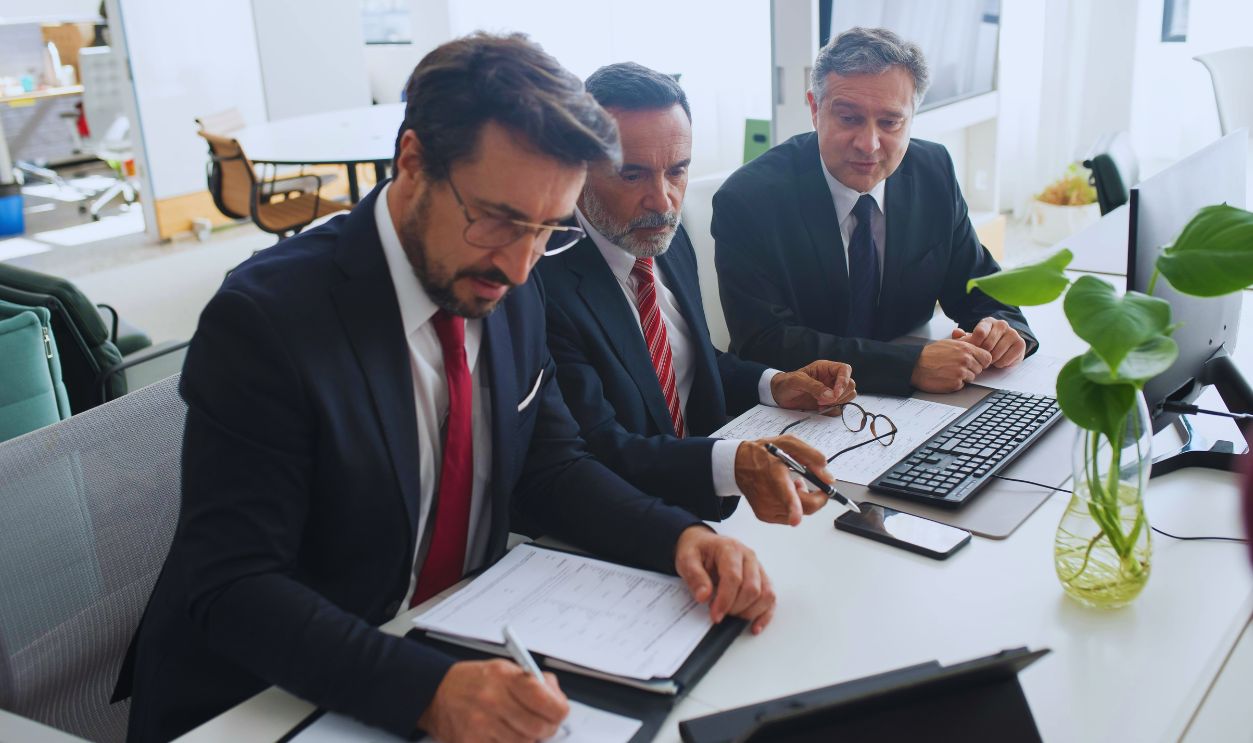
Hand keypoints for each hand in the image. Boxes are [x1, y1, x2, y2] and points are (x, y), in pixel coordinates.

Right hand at [419, 659, 568, 742]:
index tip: (558, 712)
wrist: (436, 693)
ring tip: (518, 727)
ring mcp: (481, 725)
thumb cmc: (474, 681)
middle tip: (542, 725)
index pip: (550, 704)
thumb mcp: (506, 669)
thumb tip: (558, 701)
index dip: (559, 711)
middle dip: (547, 729)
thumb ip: (535, 683)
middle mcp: (493, 700)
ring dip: (527, 738)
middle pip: (540, 729)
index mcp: (505, 677)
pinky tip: (502, 734)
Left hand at [674, 526, 775, 634]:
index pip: (734, 577)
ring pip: (766, 595)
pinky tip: (754, 626)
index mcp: (731, 549)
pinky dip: (764, 615)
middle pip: (752, 588)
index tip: (715, 614)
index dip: (725, 600)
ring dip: (750, 612)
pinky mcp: (762, 580)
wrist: (703, 544)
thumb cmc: (698, 551)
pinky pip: (771, 599)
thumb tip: (704, 596)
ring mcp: (758, 569)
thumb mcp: (687, 559)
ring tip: (733, 616)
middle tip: (720, 614)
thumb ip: (695, 577)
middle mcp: (749, 558)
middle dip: (736, 607)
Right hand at [734, 435, 831, 524]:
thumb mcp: (788, 443)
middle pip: (804, 509)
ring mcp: (766, 508)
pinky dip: (793, 505)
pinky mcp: (765, 516)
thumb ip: (811, 456)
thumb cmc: (762, 453)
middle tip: (811, 483)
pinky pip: (790, 516)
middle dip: (817, 497)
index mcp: (775, 476)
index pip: (785, 495)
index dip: (793, 509)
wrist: (738, 464)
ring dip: (804, 500)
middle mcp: (769, 496)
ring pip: (800, 513)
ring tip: (793, 483)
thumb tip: (827, 476)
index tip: (796, 518)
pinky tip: (784, 492)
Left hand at [770, 360, 855, 409]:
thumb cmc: (786, 383)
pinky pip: (840, 407)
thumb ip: (814, 386)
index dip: (844, 381)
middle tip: (823, 400)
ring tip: (820, 404)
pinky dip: (833, 410)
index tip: (835, 394)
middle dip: (840, 395)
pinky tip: (820, 408)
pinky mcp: (829, 403)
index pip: (845, 370)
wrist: (778, 395)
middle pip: (850, 385)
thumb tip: (831, 395)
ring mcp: (832, 391)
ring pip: (849, 396)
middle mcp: (831, 379)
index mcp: (826, 368)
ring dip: (838, 403)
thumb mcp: (797, 381)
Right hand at [910, 339, 992, 392]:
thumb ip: (966, 345)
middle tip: (956, 367)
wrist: (915, 365)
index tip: (975, 362)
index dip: (982, 361)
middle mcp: (965, 359)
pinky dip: (955, 384)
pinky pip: (962, 385)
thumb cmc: (930, 354)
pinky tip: (945, 378)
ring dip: (963, 377)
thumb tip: (977, 348)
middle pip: (980, 369)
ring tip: (949, 372)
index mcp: (966, 348)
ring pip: (972, 378)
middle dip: (971, 369)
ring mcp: (961, 372)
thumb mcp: (950, 343)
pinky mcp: (955, 384)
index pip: (987, 357)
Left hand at [950, 317, 1026, 368]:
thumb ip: (962, 338)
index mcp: (987, 322)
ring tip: (990, 359)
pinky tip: (999, 360)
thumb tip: (956, 333)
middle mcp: (1001, 324)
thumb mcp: (972, 340)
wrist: (1004, 347)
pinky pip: (1006, 359)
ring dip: (991, 361)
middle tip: (981, 358)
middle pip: (988, 345)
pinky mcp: (1020, 344)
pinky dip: (1000, 364)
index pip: (980, 333)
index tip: (972, 351)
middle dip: (982, 355)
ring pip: (997, 353)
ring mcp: (1013, 333)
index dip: (974, 345)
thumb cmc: (984, 343)